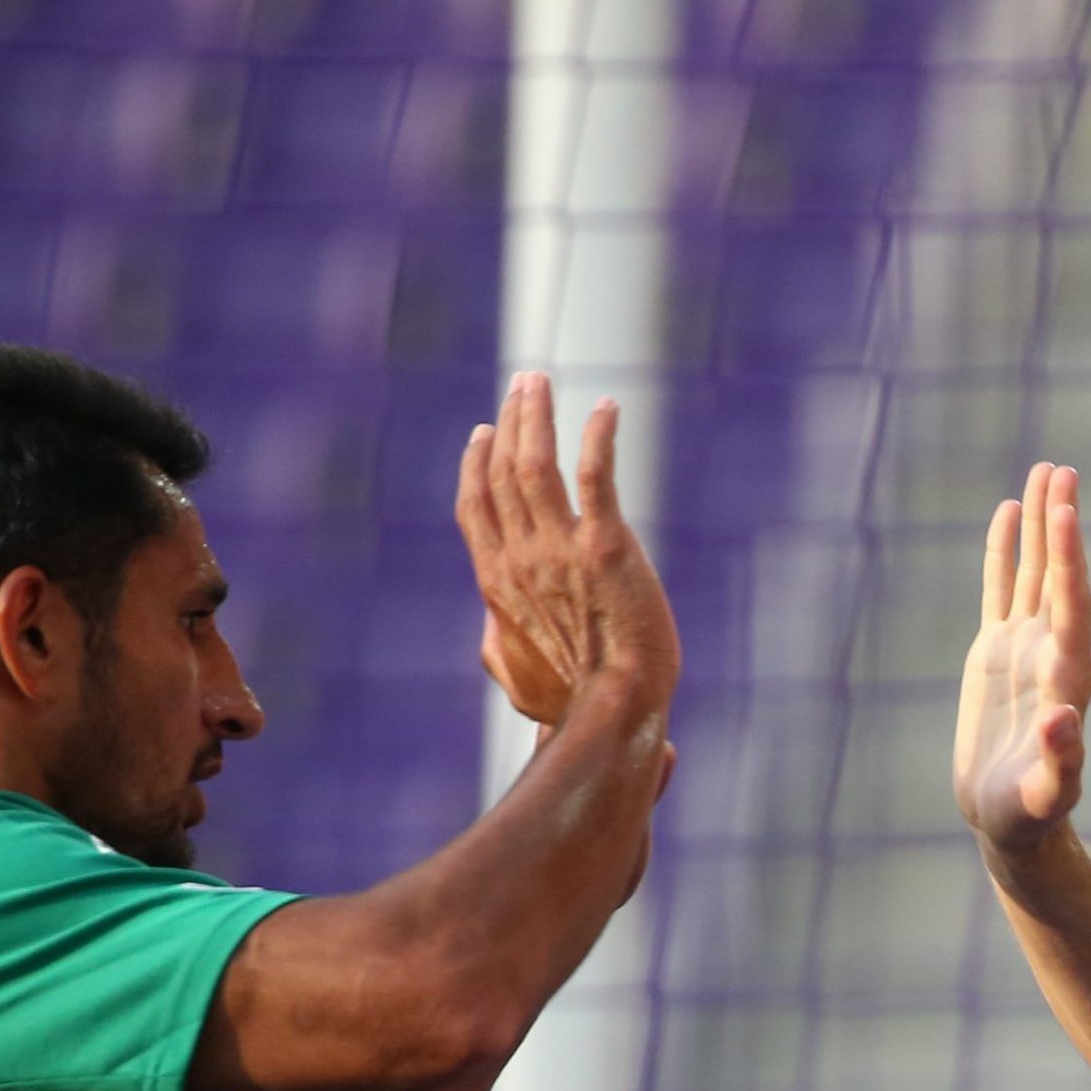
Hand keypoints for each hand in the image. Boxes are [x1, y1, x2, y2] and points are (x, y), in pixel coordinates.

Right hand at [455, 372, 680, 728]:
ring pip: (535, 464)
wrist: (615, 709)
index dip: (477, 464)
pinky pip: (596, 477)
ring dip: (536, 416)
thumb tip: (493, 630)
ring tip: (541, 381)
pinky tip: (606, 409)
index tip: (485, 431)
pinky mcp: (606, 547)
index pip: (475, 506)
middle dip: (509, 421)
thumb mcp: (517, 678)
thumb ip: (500, 644)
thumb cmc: (571, 700)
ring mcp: (560, 550)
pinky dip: (597, 438)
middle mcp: (520, 558)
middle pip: (502, 472)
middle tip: (523, 385)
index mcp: (497, 582)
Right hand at [955, 462, 1090, 854]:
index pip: (1073, 605)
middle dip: (1061, 523)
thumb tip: (1063, 720)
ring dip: (1040, 524)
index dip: (1070, 559)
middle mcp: (1053, 651)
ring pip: (1032, 572)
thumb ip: (1061, 760)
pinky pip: (1001, 590)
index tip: (1068, 512)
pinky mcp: (996, 653)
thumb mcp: (1047, 794)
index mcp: (1070, 677)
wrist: (1009, 820)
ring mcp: (1024, 647)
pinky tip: (1008, 511)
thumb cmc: (1033, 813)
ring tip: (1046, 471)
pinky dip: (1004, 551)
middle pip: (1059, 575)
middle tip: (1064, 470)